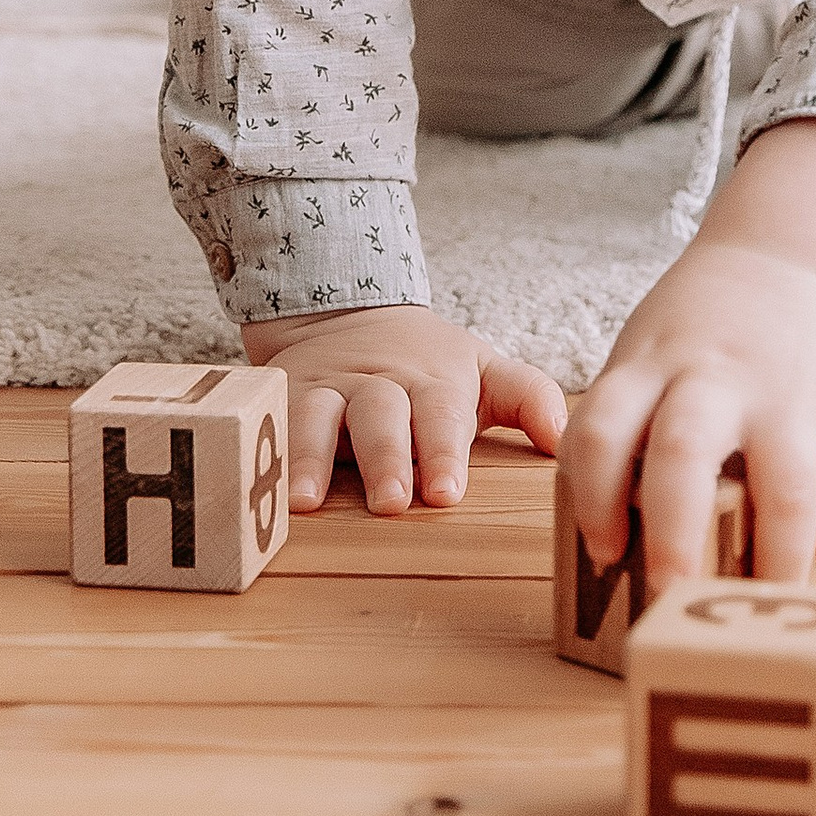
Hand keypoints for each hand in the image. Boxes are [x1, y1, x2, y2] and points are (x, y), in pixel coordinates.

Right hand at [243, 303, 564, 515]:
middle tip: (391, 502)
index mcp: (432, 381)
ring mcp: (324, 388)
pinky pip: (265, 420)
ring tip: (306, 501)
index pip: (442, 416)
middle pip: (380, 418)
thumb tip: (564, 438)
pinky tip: (251, 480)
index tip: (447, 492)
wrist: (345, 313)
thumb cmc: (426, 364)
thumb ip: (528, 398)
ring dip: (310, 457)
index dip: (444, 453)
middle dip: (386, 459)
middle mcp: (376, 384)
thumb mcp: (482, 370)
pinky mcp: (279, 395)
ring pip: (315, 417)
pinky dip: (258, 448)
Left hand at [562, 118, 815, 585]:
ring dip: (776, 559)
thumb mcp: (642, 360)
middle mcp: (714, 375)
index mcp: (650, 366)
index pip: (601, 430)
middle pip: (684, 454)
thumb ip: (624, 436)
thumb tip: (613, 554)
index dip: (594, 499)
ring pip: (786, 485)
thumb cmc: (694, 336)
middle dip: (675, 538)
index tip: (605, 552)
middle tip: (673, 600)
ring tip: (763, 601)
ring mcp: (787, 391)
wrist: (782, 258)